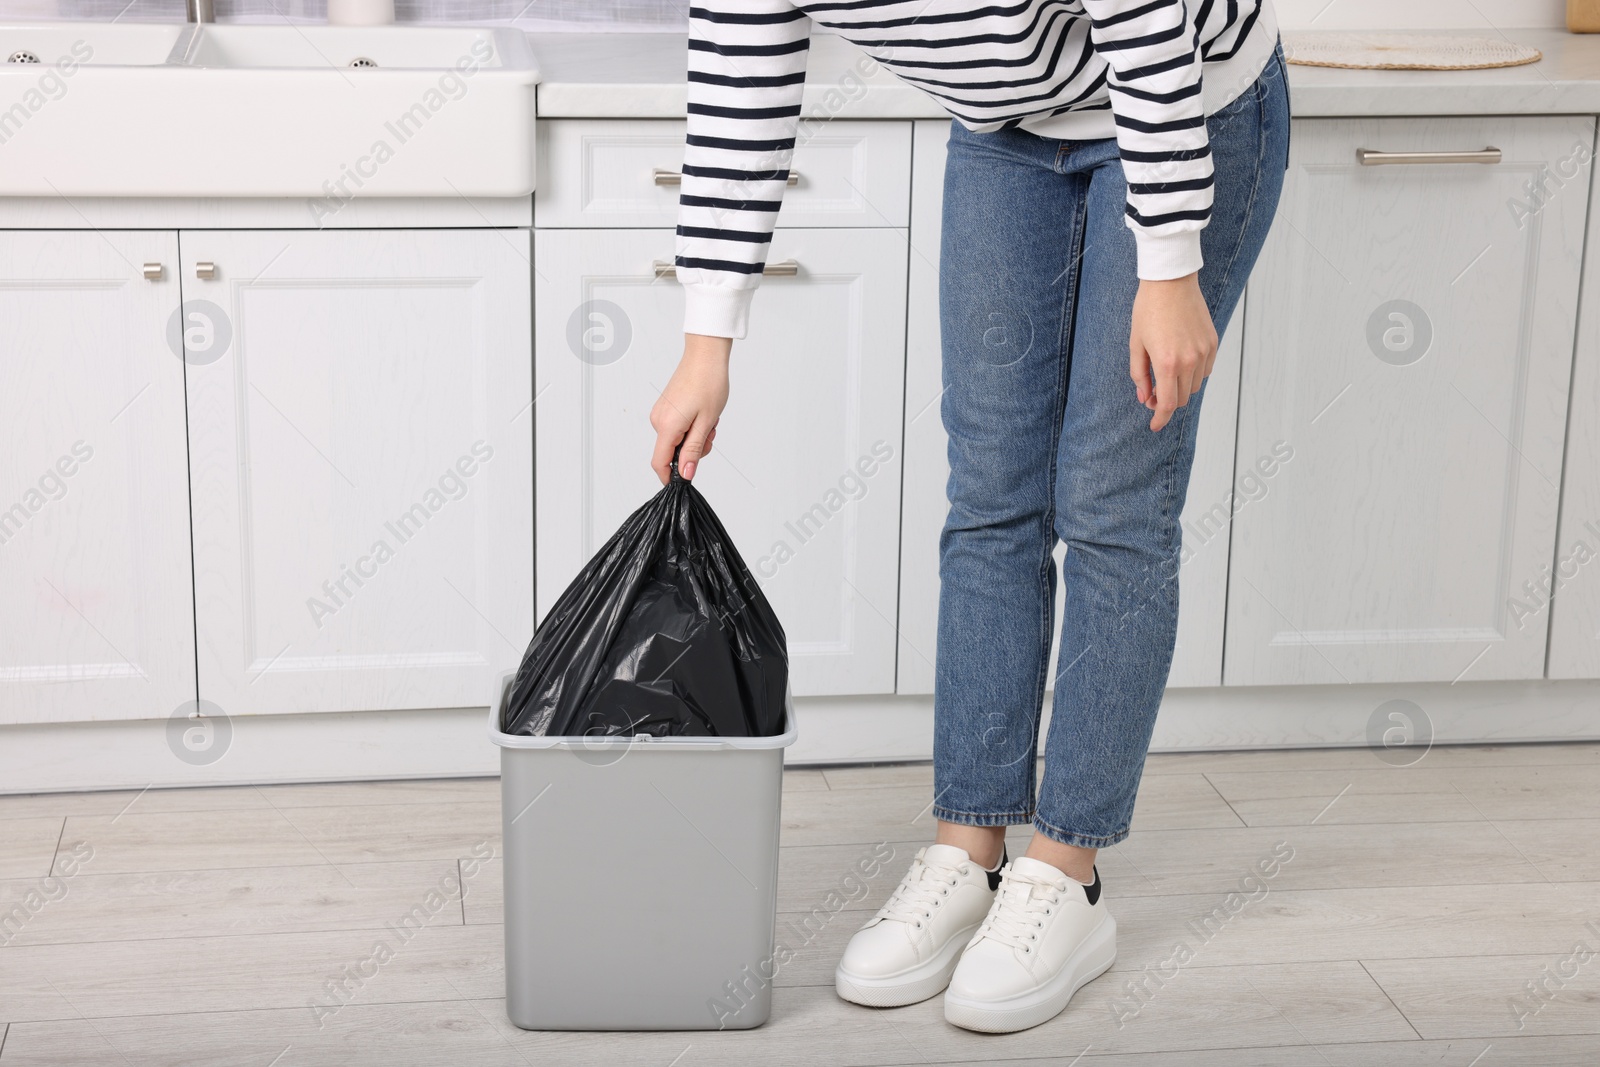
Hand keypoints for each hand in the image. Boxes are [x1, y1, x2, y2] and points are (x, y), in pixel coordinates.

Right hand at [651, 334, 731, 482]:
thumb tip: (686, 474)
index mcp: (667, 426)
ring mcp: (660, 412)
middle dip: (693, 450)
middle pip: (672, 452)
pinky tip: (701, 413)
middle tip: (710, 433)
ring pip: (676, 440)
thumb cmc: (709, 383)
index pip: (660, 462)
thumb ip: (693, 450)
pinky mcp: (665, 407)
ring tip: (709, 419)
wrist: (706, 355)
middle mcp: (658, 420)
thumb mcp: (706, 423)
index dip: (670, 476)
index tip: (684, 482)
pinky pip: (676, 427)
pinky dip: (690, 426)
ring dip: (694, 436)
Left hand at [1130, 273, 1217, 431]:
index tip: (1154, 425)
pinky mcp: (1213, 343)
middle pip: (1182, 398)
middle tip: (1152, 392)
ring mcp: (1204, 352)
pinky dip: (1194, 373)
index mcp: (1167, 363)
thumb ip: (1139, 375)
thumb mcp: (1136, 344)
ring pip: (1195, 386)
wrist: (1171, 282)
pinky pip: (1205, 370)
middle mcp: (1189, 361)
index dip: (1160, 419)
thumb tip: (1144, 397)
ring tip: (1166, 373)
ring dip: (1181, 387)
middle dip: (1166, 401)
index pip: (1167, 404)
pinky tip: (1181, 362)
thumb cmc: (1148, 310)